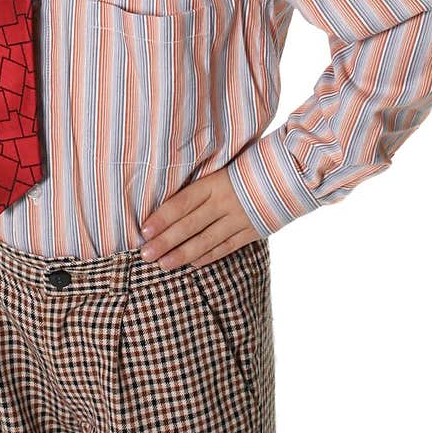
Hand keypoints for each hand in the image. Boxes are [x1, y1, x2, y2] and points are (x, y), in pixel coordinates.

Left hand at [139, 166, 262, 269]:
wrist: (287, 174)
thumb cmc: (246, 168)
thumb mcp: (221, 169)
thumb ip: (200, 186)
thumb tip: (169, 200)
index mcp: (214, 183)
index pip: (182, 203)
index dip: (162, 217)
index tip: (144, 230)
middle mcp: (224, 202)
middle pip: (189, 225)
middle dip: (165, 241)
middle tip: (146, 254)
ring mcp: (239, 219)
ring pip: (206, 240)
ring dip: (183, 254)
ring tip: (163, 264)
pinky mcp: (252, 231)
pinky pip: (226, 247)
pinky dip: (208, 256)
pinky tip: (193, 263)